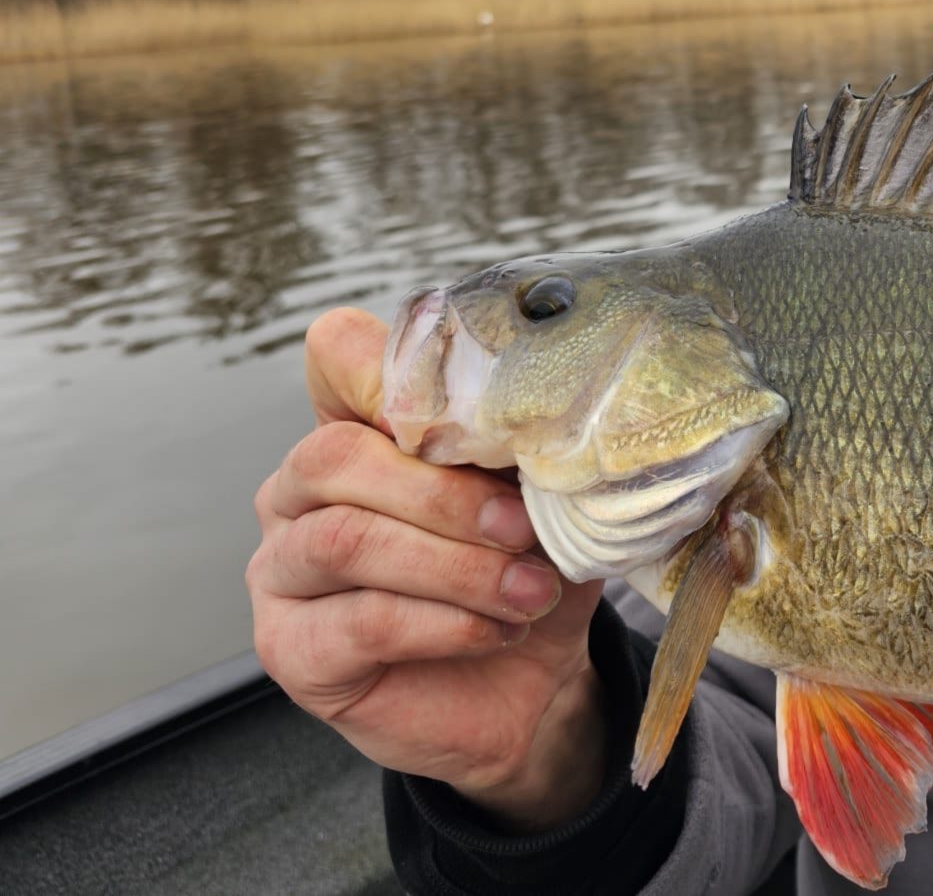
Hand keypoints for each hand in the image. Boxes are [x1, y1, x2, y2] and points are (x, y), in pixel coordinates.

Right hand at [247, 307, 607, 828]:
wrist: (527, 684)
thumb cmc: (523, 569)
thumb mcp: (536, 496)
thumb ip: (517, 451)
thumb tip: (543, 419)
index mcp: (356, 427)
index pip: (335, 356)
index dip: (388, 369)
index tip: (478, 410)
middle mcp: (300, 489)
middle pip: (336, 455)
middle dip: (444, 493)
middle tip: (524, 527)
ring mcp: (282, 568)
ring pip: (345, 541)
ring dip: (455, 566)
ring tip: (529, 591)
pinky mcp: (291, 648)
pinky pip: (360, 621)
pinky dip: (445, 623)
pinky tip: (497, 629)